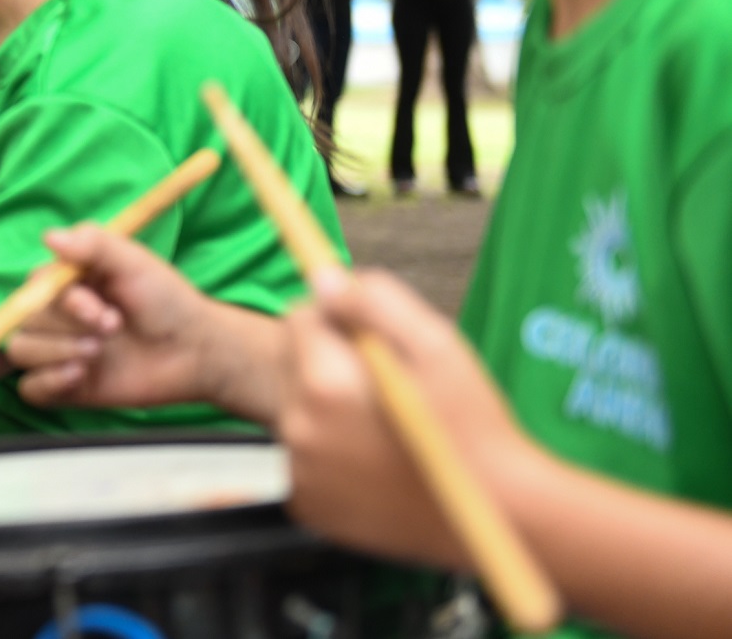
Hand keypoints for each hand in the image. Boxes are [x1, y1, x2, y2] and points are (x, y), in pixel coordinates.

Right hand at [6, 224, 264, 416]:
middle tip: (112, 328)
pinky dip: (48, 382)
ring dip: (56, 352)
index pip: (33, 288)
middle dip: (67, 327)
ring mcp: (60, 351)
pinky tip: (79, 376)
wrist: (194, 351)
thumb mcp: (133, 263)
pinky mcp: (66, 386)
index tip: (100, 309)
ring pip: (21, 352)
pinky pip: (30, 388)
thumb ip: (93, 244)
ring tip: (98, 353)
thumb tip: (48, 237)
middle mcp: (58, 316)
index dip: (61, 301)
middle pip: (25, 320)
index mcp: (67, 284)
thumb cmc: (166, 300)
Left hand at [279, 269, 535, 567]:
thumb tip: (324, 278)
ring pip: (301, 411)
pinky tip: (378, 464)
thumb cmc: (474, 427)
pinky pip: (307, 458)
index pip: (298, 317)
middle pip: (295, 365)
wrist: (500, 516)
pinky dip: (333, 455)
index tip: (374, 341)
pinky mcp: (308, 504)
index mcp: (324, 383)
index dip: (338, 320)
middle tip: (389, 388)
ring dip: (331, 409)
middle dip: (331, 363)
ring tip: (388, 428)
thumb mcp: (436, 344)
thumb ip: (373, 302)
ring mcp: (300, 472)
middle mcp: (299, 429)